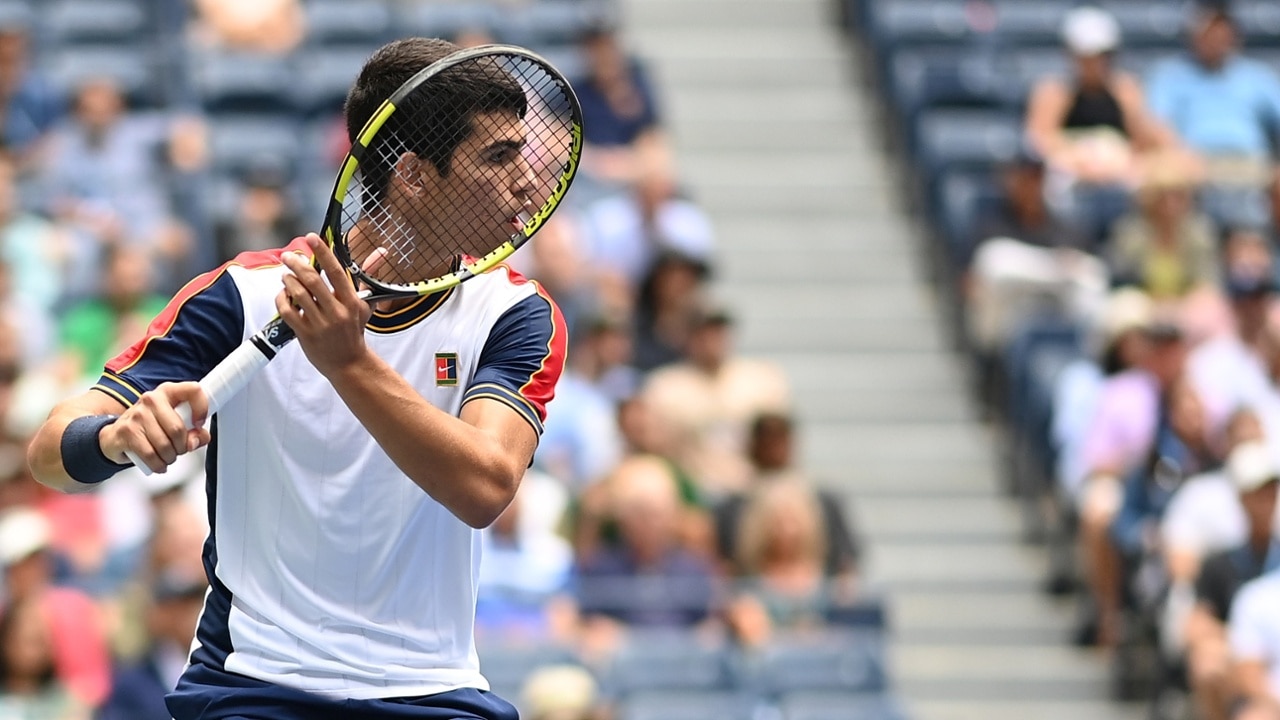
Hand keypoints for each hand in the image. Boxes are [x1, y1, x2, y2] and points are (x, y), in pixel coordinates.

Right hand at [100, 382, 209, 472]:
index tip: (199, 424)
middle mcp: (152, 399)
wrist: (116, 435)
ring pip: (165, 445)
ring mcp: (137, 414)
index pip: (193, 390)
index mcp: (168, 392)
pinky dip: (158, 465)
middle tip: (179, 450)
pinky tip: (158, 464)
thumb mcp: (175, 425)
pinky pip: (150, 454)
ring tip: (167, 457)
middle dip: (182, 447)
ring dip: (170, 458)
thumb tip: (196, 440)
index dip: (201, 409)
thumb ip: (195, 433)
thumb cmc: (150, 428)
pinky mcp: (126, 431)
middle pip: (177, 429)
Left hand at [278, 234, 374, 377]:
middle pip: (313, 280)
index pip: (336, 271)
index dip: (323, 252)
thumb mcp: (365, 305)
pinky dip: (282, 300)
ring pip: (298, 294)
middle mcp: (337, 312)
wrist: (349, 364)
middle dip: (297, 264)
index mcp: (351, 301)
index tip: (312, 237)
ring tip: (285, 275)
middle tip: (288, 256)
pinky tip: (283, 295)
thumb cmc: (355, 331)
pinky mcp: (306, 335)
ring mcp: (321, 324)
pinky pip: (288, 311)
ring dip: (288, 281)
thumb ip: (368, 278)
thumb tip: (382, 252)